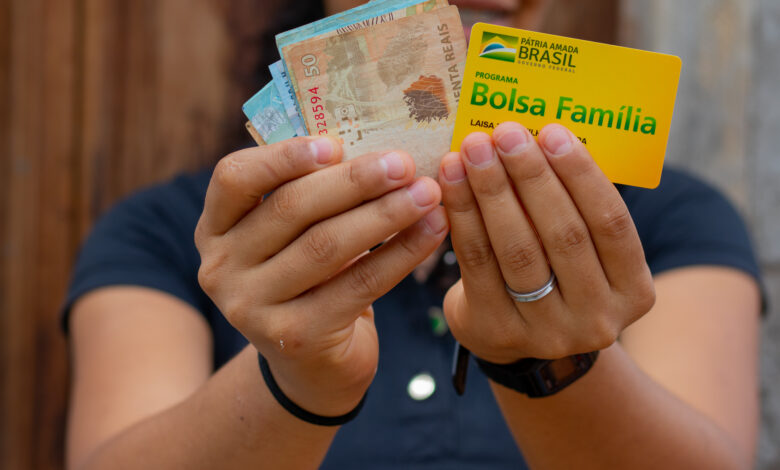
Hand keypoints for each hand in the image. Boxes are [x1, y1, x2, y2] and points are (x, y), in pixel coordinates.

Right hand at [195, 137, 447, 414]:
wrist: (313, 366)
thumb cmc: (309, 282)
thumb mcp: (292, 239)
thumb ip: (309, 195)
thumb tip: (375, 146)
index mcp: (215, 229)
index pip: (233, 178)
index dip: (283, 157)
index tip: (335, 144)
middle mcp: (221, 268)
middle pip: (291, 209)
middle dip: (354, 181)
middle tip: (404, 163)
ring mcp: (252, 308)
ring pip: (327, 246)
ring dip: (386, 214)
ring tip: (428, 194)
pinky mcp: (296, 338)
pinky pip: (359, 283)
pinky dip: (402, 253)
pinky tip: (432, 231)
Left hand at [439, 123, 654, 363]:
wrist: (516, 336)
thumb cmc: (554, 273)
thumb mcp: (584, 251)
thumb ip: (576, 206)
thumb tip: (540, 135)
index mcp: (633, 291)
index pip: (611, 224)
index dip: (582, 175)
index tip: (552, 132)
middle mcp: (596, 318)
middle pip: (563, 236)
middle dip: (531, 177)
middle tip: (505, 133)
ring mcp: (547, 332)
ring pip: (517, 250)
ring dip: (493, 191)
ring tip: (473, 150)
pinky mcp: (497, 331)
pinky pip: (478, 262)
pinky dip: (463, 215)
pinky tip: (452, 180)